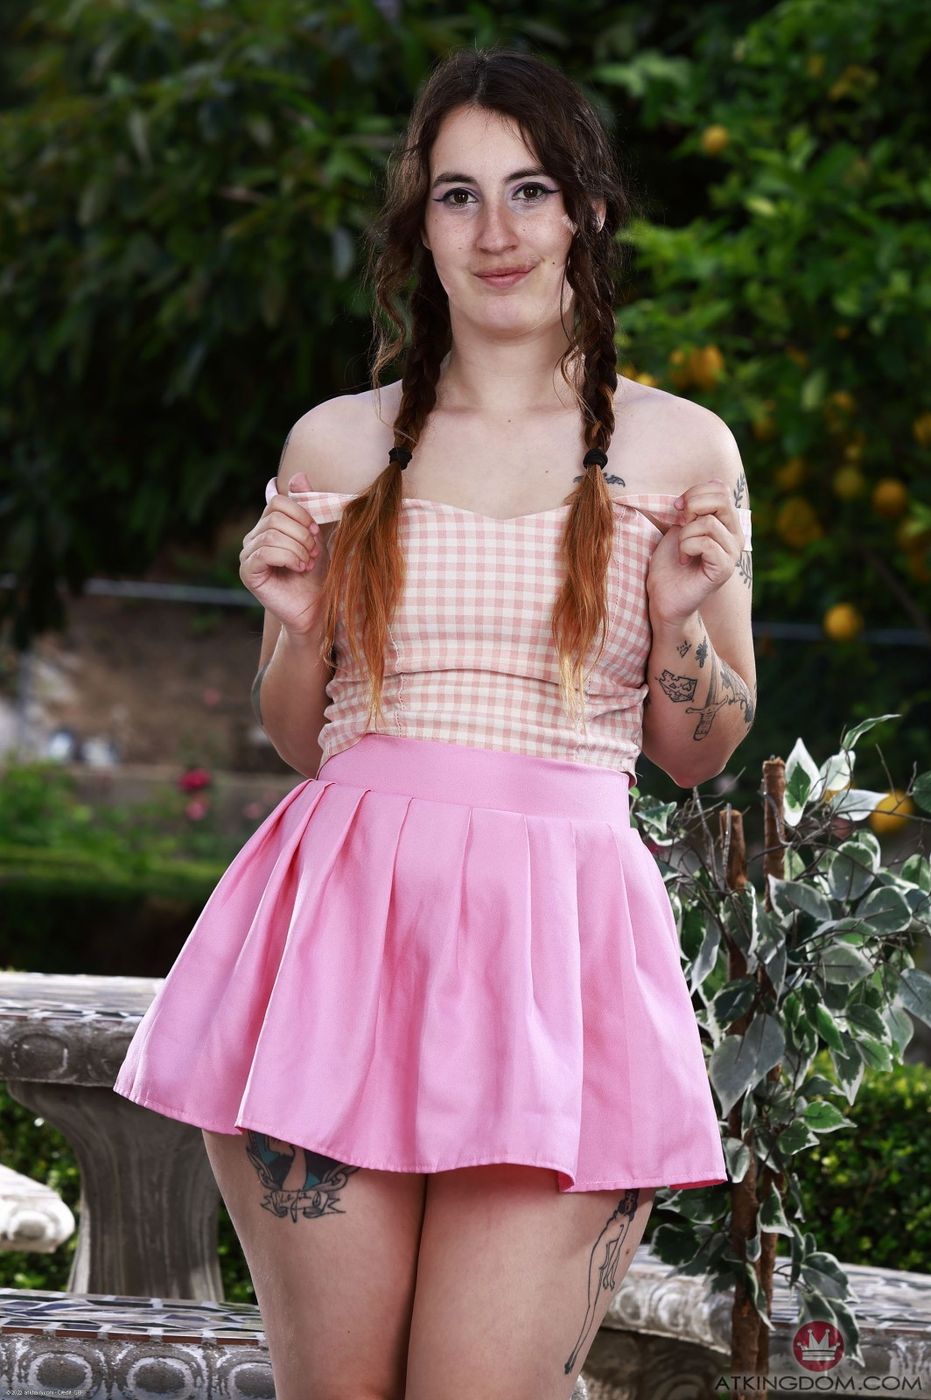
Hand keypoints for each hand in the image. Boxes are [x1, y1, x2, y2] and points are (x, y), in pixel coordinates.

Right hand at [239, 472, 327, 634]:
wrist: (316, 609)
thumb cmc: (318, 575)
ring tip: (307, 563)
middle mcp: (253, 537)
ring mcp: (247, 554)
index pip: (278, 501)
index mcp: (268, 526)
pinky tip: (298, 569)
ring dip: (298, 549)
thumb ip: (307, 507)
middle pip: (275, 517)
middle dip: (302, 535)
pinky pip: (265, 552)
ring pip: (272, 535)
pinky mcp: (247, 572)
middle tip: (313, 554)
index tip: (316, 532)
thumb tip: (298, 475)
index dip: (301, 514)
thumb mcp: (317, 536)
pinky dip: (288, 558)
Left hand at [645, 478, 742, 624]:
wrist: (664, 596)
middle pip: (721, 499)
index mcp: (727, 523)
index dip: (695, 492)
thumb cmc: (670, 561)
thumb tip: (704, 489)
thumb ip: (694, 507)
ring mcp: (733, 552)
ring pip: (708, 523)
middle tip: (680, 525)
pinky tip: (684, 561)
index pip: (721, 489)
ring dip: (684, 534)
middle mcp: (736, 535)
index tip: (677, 508)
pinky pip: (705, 543)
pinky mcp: (725, 568)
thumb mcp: (680, 526)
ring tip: (682, 550)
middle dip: (692, 507)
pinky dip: (686, 548)